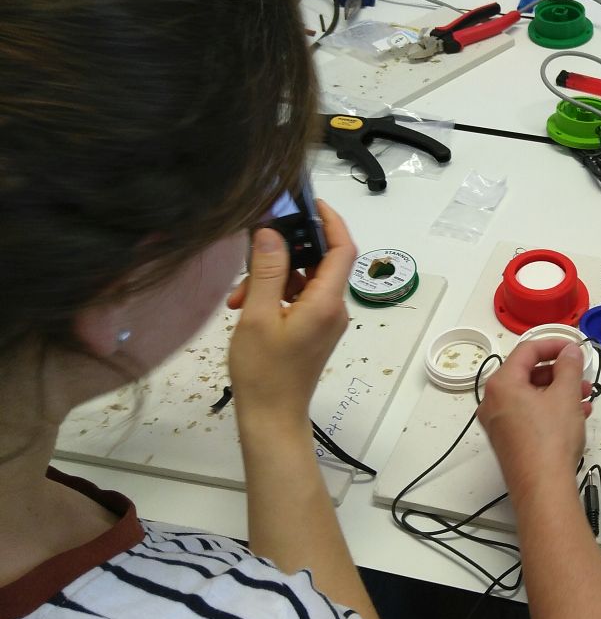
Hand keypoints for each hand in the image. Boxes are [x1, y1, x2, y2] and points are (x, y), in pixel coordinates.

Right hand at [227, 200, 356, 425]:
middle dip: (287, 251)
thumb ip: (265, 271)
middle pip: (321, 261)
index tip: (309, 202)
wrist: (271, 416)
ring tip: (239, 293)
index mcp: (327, 302)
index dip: (330, 220)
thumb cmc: (264, 371)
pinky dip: (274, 295)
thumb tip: (271, 232)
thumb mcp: (257, 315)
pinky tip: (245, 305)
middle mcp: (334, 308)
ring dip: (272, 277)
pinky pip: (299, 299)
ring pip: (304, 281)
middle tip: (255, 247)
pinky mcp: (314, 330)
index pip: (342, 249)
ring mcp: (326, 320)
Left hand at [477, 340, 594, 504]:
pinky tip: (575, 416)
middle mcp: (493, 402)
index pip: (526, 351)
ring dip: (558, 392)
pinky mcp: (507, 441)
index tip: (574, 348)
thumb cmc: (550, 440)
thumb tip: (570, 352)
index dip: (553, 345)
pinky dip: (550, 409)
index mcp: (501, 384)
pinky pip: (528, 415)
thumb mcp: (566, 395)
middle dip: (558, 373)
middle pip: (527, 374)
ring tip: (584, 398)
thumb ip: (569, 366)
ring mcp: (498, 424)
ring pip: (530, 396)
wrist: (543, 487)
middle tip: (580, 375)